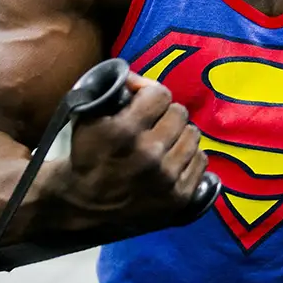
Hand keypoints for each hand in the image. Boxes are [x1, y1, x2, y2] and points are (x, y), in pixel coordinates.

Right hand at [49, 73, 208, 231]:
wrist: (82, 204)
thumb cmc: (85, 155)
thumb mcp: (88, 117)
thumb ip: (114, 92)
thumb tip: (138, 78)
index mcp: (124, 131)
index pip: (161, 94)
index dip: (151, 95)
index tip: (144, 103)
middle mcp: (149, 154)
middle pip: (180, 113)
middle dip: (166, 115)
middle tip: (154, 124)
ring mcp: (166, 178)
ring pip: (193, 135)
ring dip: (179, 135)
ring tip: (165, 142)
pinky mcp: (179, 197)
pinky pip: (201, 161)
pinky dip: (189, 158)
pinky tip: (173, 161)